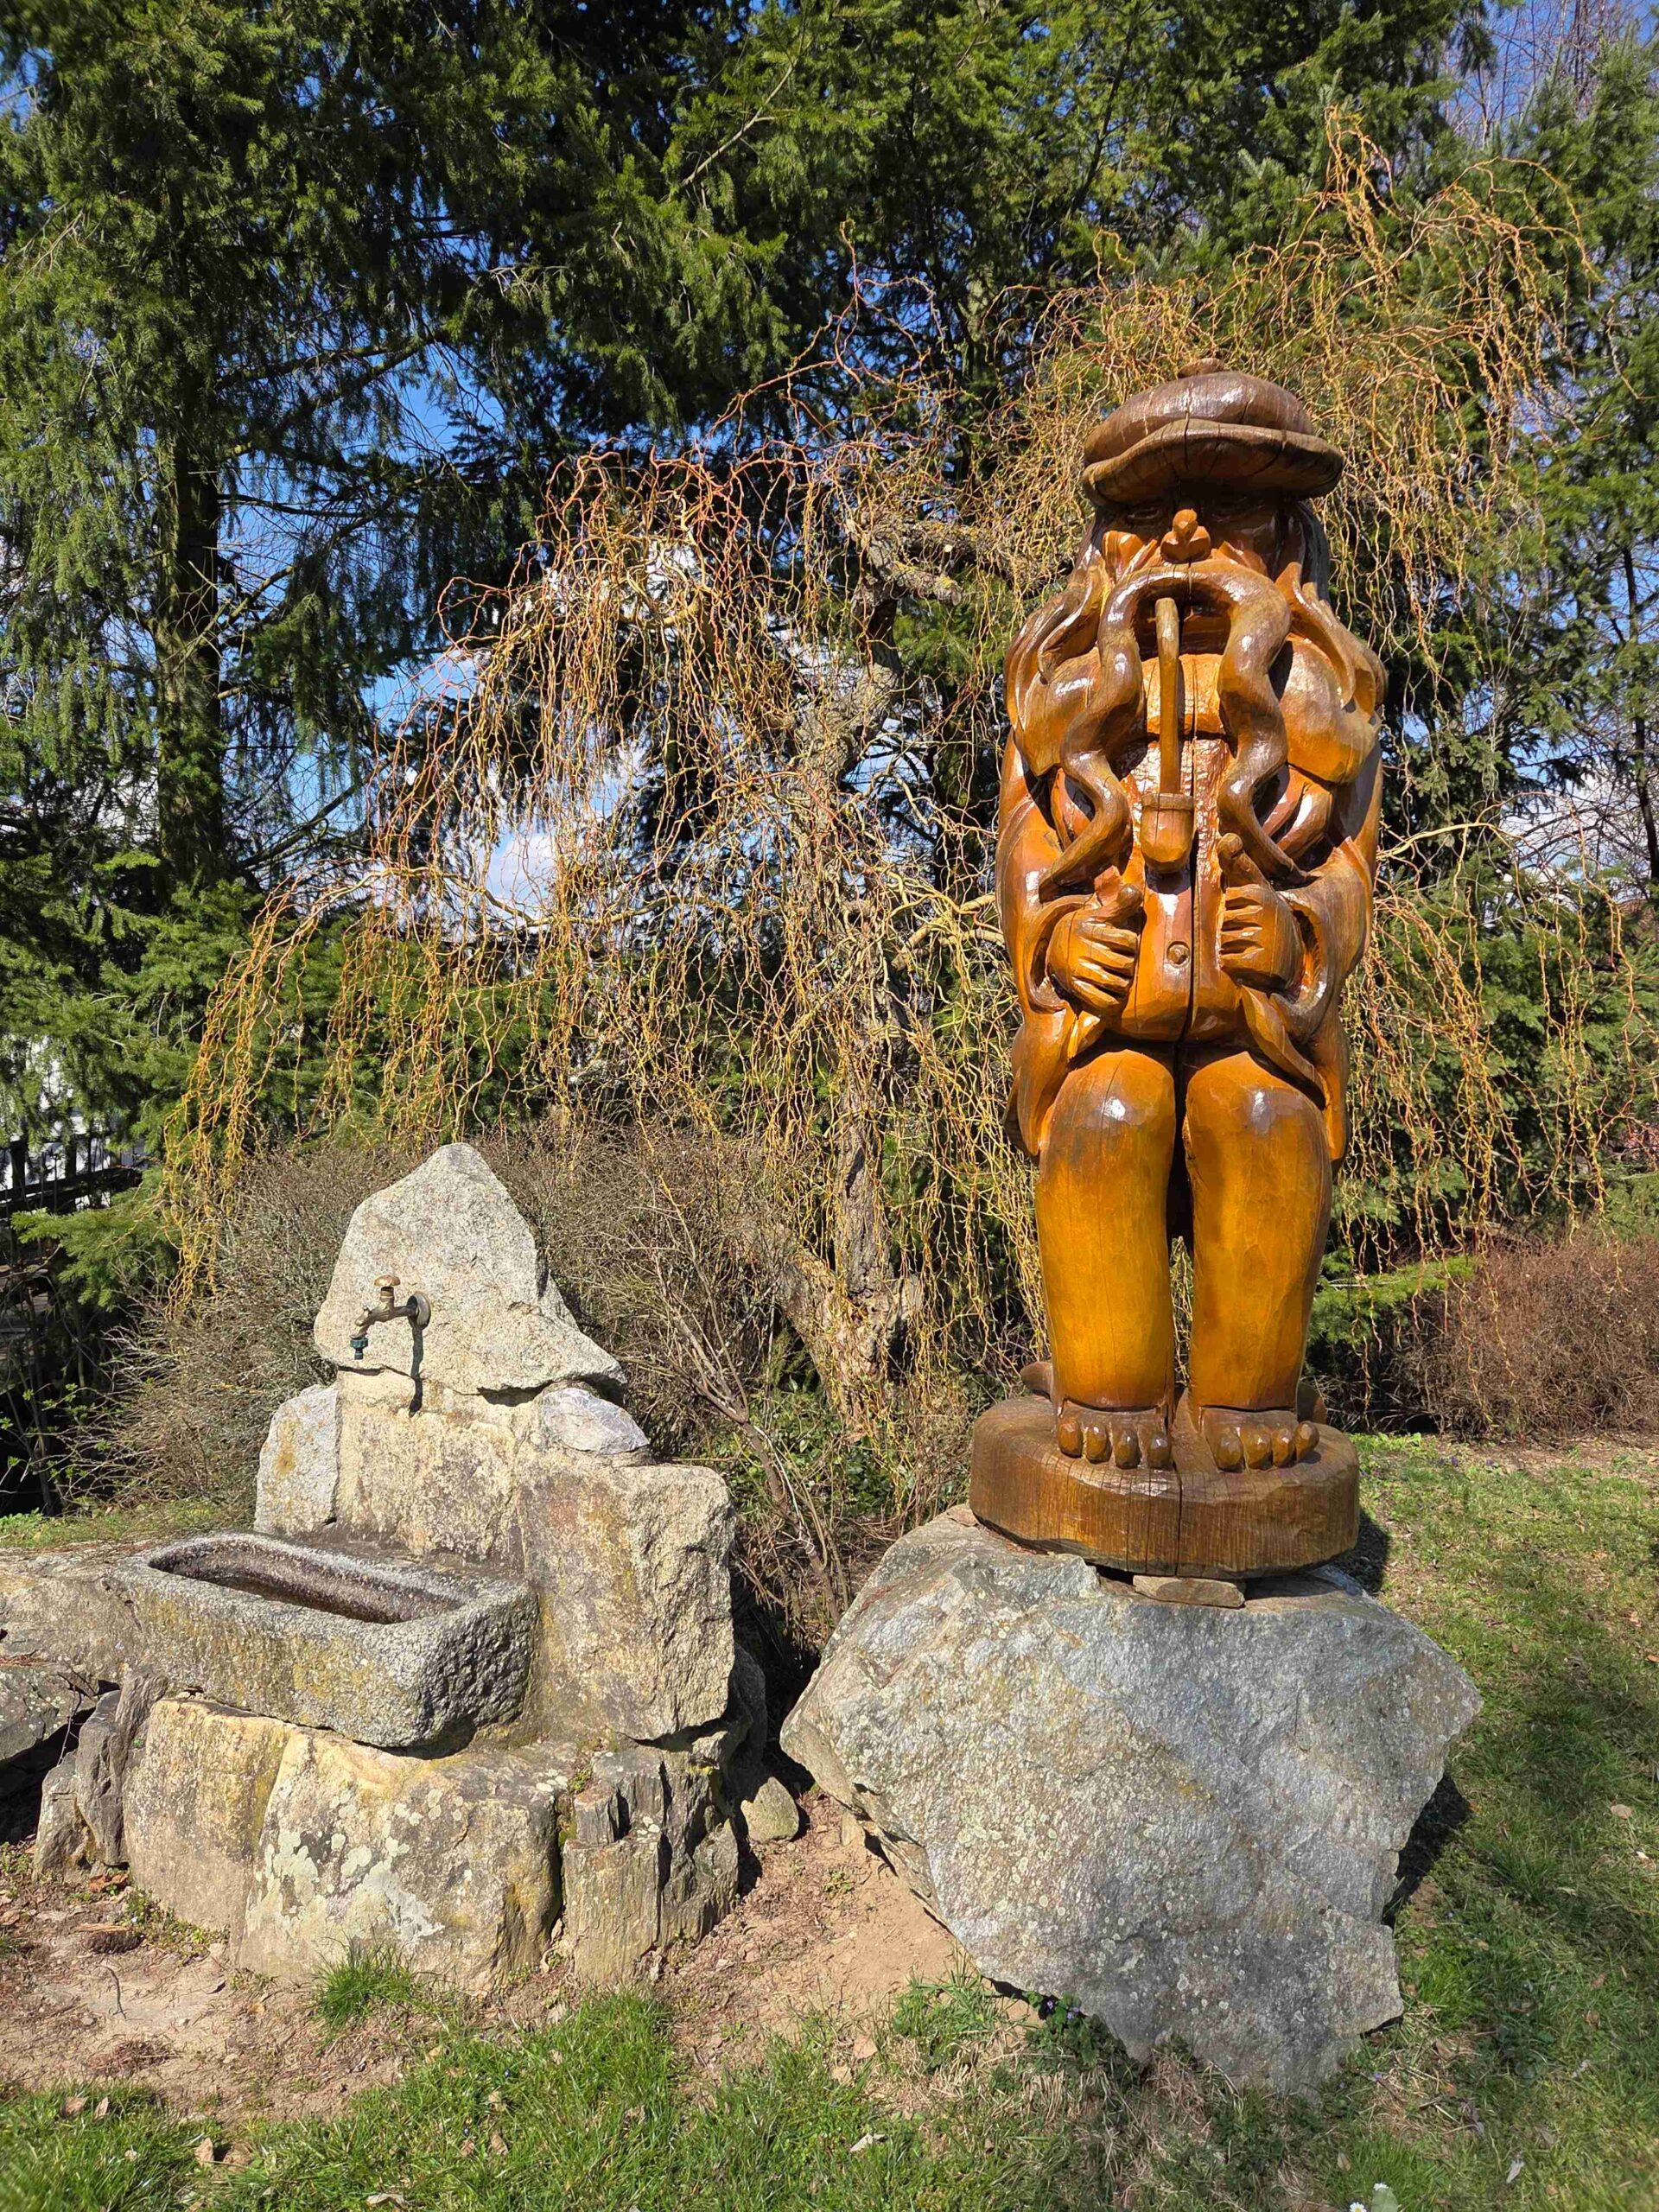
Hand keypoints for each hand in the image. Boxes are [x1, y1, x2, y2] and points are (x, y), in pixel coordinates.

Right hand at [1046, 885, 1143, 1015]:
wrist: (1053, 947)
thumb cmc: (1084, 930)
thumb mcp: (1098, 915)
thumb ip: (1120, 904)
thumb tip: (1134, 891)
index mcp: (1089, 929)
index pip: (1128, 940)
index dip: (1133, 944)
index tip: (1126, 945)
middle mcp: (1081, 948)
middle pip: (1124, 964)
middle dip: (1129, 965)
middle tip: (1125, 964)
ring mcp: (1076, 969)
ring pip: (1116, 983)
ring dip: (1124, 983)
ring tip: (1121, 979)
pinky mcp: (1073, 987)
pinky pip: (1102, 1000)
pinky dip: (1113, 1001)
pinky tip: (1113, 994)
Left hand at [1216, 833, 1300, 989]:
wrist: (1287, 962)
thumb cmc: (1264, 922)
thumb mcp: (1253, 890)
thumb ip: (1237, 865)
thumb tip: (1227, 837)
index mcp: (1264, 895)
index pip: (1231, 899)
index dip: (1236, 908)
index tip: (1253, 912)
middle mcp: (1268, 915)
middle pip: (1226, 921)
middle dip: (1233, 930)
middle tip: (1254, 933)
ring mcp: (1266, 939)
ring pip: (1226, 942)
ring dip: (1234, 948)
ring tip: (1253, 947)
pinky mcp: (1260, 963)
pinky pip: (1229, 961)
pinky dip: (1234, 965)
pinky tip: (1251, 962)